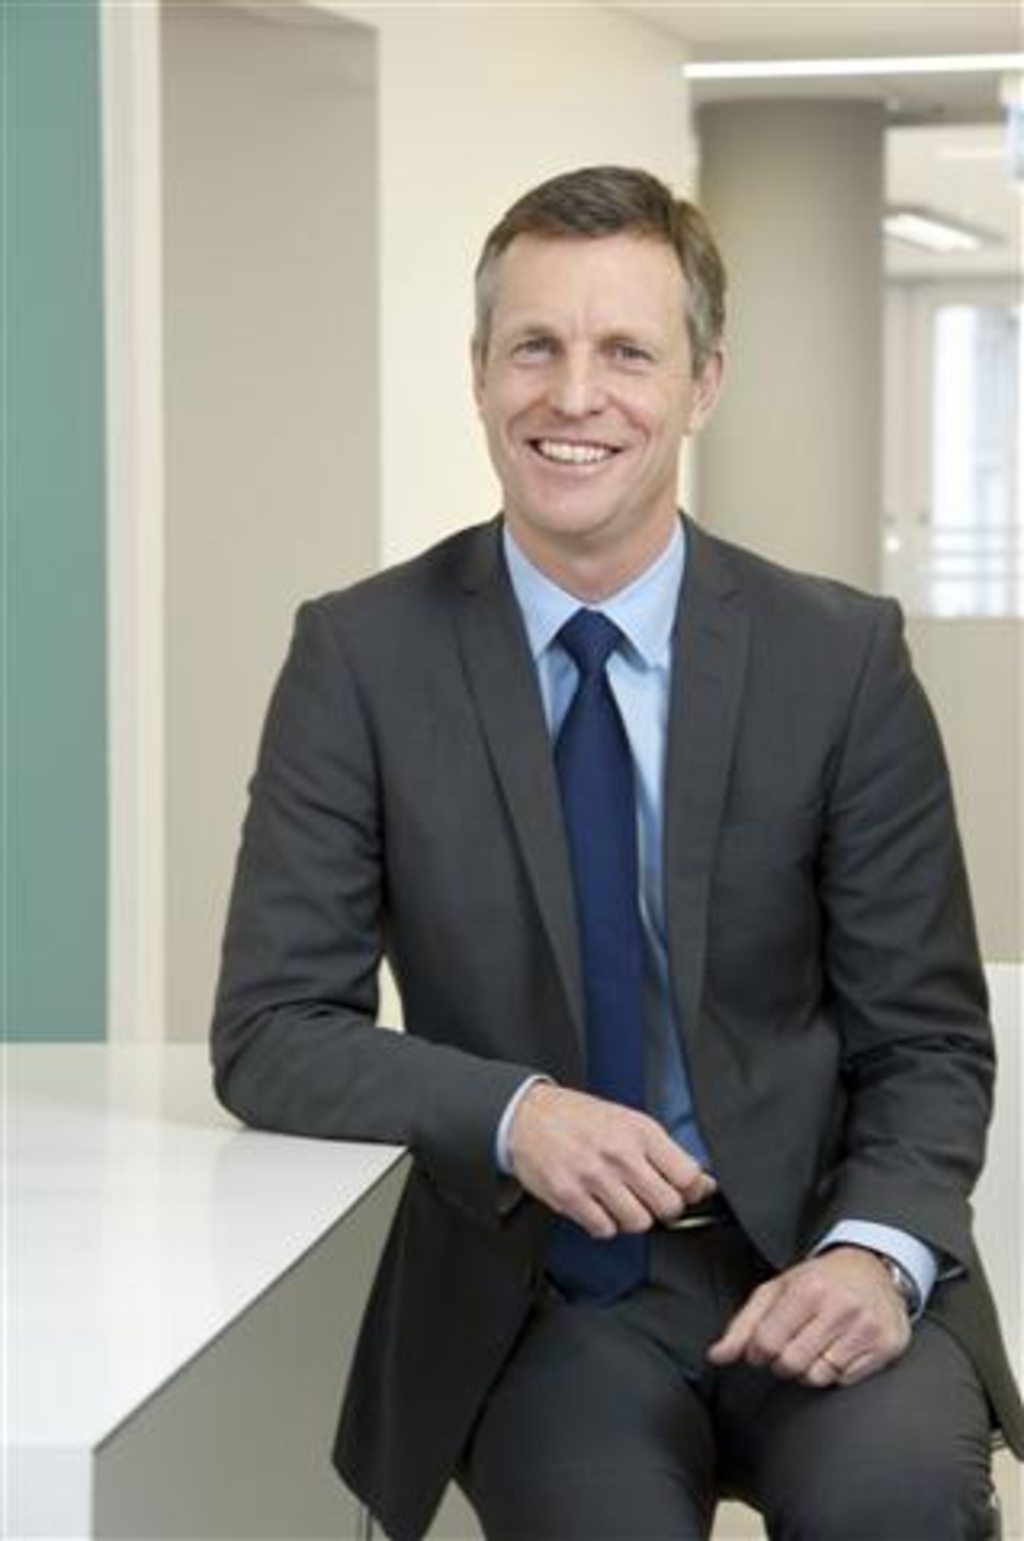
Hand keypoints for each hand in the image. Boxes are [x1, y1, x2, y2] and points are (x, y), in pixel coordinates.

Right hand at [507, 1082, 715, 1237]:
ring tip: (619, 1200)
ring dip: (632, 1218)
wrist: (527, 1115)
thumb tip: (702, 1184)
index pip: (687, 1175)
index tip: (683, 1192)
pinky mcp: (569, 1196)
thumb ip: (664, 1152)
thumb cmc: (579, 1117)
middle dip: (663, 1209)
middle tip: (650, 1199)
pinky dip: (604, 1224)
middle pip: (667, 1205)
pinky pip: (604, 1230)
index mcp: (639, 1130)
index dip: (691, 1191)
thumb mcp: (628, 1121)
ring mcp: (593, 1176)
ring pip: (638, 1223)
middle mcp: (619, 1153)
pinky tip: (597, 1205)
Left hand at [707, 1246, 911, 1388]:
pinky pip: (846, 1380)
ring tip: (813, 1346)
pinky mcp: (886, 1346)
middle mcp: (840, 1307)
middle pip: (792, 1364)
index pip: (767, 1342)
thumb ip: (744, 1324)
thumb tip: (717, 1356)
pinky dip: (836, 1371)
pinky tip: (837, 1349)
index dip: (758, 1351)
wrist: (873, 1268)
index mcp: (808, 1289)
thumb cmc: (819, 1280)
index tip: (763, 1347)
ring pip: (819, 1377)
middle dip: (782, 1362)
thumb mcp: (777, 1290)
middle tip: (789, 1346)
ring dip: (808, 1369)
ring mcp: (866, 1327)